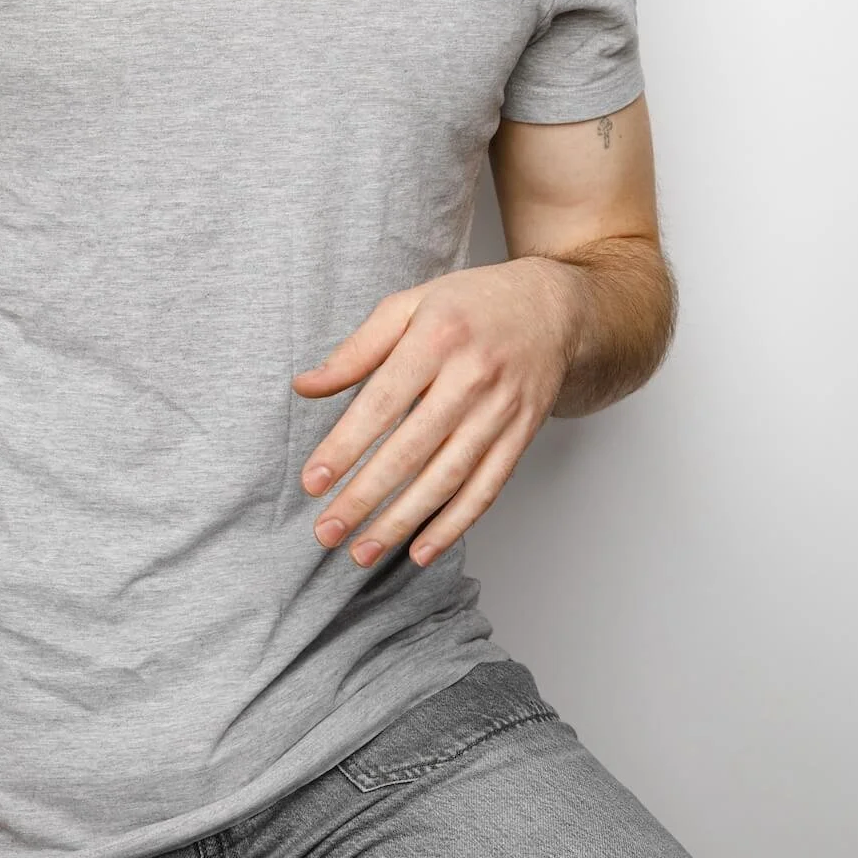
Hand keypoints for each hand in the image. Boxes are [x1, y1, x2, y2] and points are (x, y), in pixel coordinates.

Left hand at [292, 260, 582, 570]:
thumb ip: (357, 349)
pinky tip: (420, 550)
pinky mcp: (522, 436)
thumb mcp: (410, 305)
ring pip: (448, 478)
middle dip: (365, 497)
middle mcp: (474, 377)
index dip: (345, 446)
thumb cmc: (470, 305)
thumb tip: (305, 386)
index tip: (312, 482)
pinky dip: (454, 525)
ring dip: (402, 522)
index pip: (382, 402)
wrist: (552, 308)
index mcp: (438, 338)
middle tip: (327, 531)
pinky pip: (486, 489)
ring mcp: (502, 411)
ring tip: (362, 552)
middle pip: (412, 449)